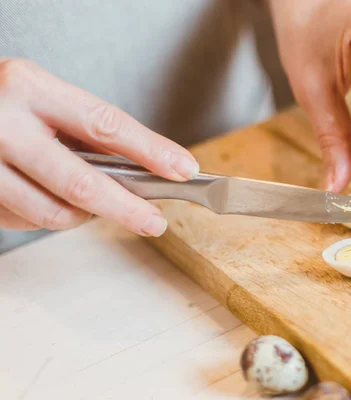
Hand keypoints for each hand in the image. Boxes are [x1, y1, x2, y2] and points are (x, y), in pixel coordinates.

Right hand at [0, 59, 199, 235]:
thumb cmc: (6, 100)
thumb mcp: (45, 96)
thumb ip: (88, 129)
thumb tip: (147, 166)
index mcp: (30, 88)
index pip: (106, 125)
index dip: (150, 151)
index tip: (182, 169)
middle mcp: (4, 124)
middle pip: (81, 183)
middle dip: (127, 209)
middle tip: (155, 221)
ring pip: (53, 212)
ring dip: (87, 216)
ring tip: (98, 204)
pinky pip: (26, 221)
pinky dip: (52, 217)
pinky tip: (56, 200)